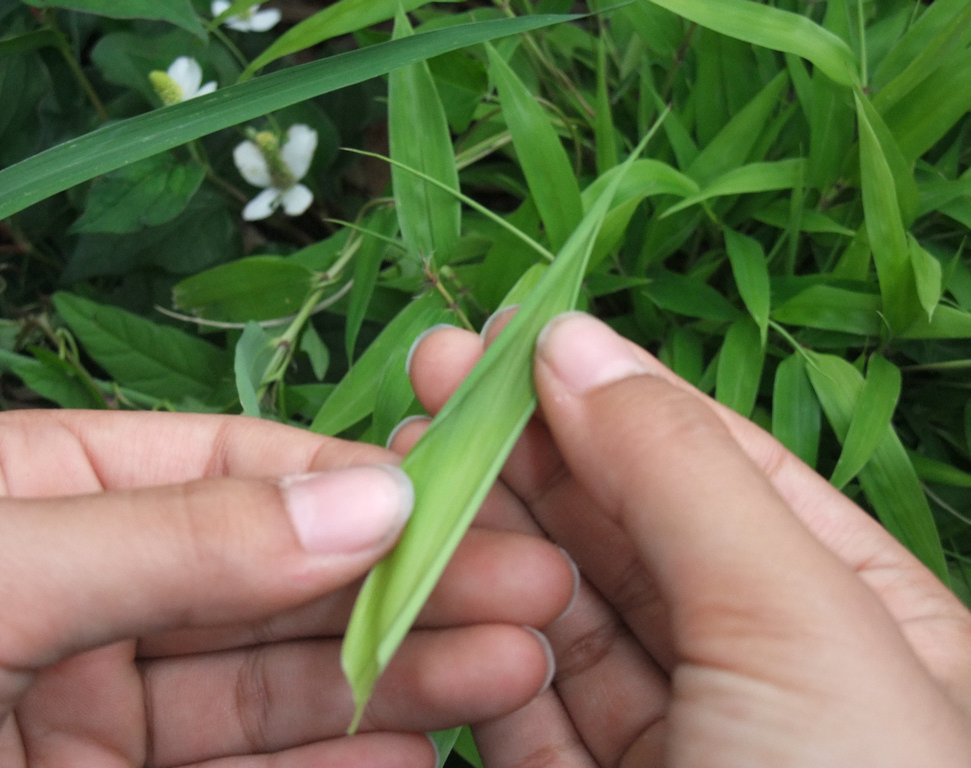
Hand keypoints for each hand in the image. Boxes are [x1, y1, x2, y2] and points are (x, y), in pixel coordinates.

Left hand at [0, 410, 573, 767]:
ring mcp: (95, 709)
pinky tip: (418, 762)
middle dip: (411, 584)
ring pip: (277, 686)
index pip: (242, 469)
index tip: (471, 504)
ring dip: (400, 679)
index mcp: (47, 489)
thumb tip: (368, 497)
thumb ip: (179, 535)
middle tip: (536, 591)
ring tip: (516, 667)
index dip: (360, 483)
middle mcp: (86, 590)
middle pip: (281, 580)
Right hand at [403, 311, 970, 765]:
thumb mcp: (798, 631)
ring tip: (406, 469)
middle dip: (532, 454)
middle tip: (429, 381)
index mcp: (864, 618)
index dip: (611, 394)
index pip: (720, 468)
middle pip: (630, 533)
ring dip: (488, 542)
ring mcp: (676, 751)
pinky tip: (424, 587)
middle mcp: (768, 677)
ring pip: (565, 617)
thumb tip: (569, 340)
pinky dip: (471, 651)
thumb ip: (678, 474)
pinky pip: (520, 710)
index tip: (510, 336)